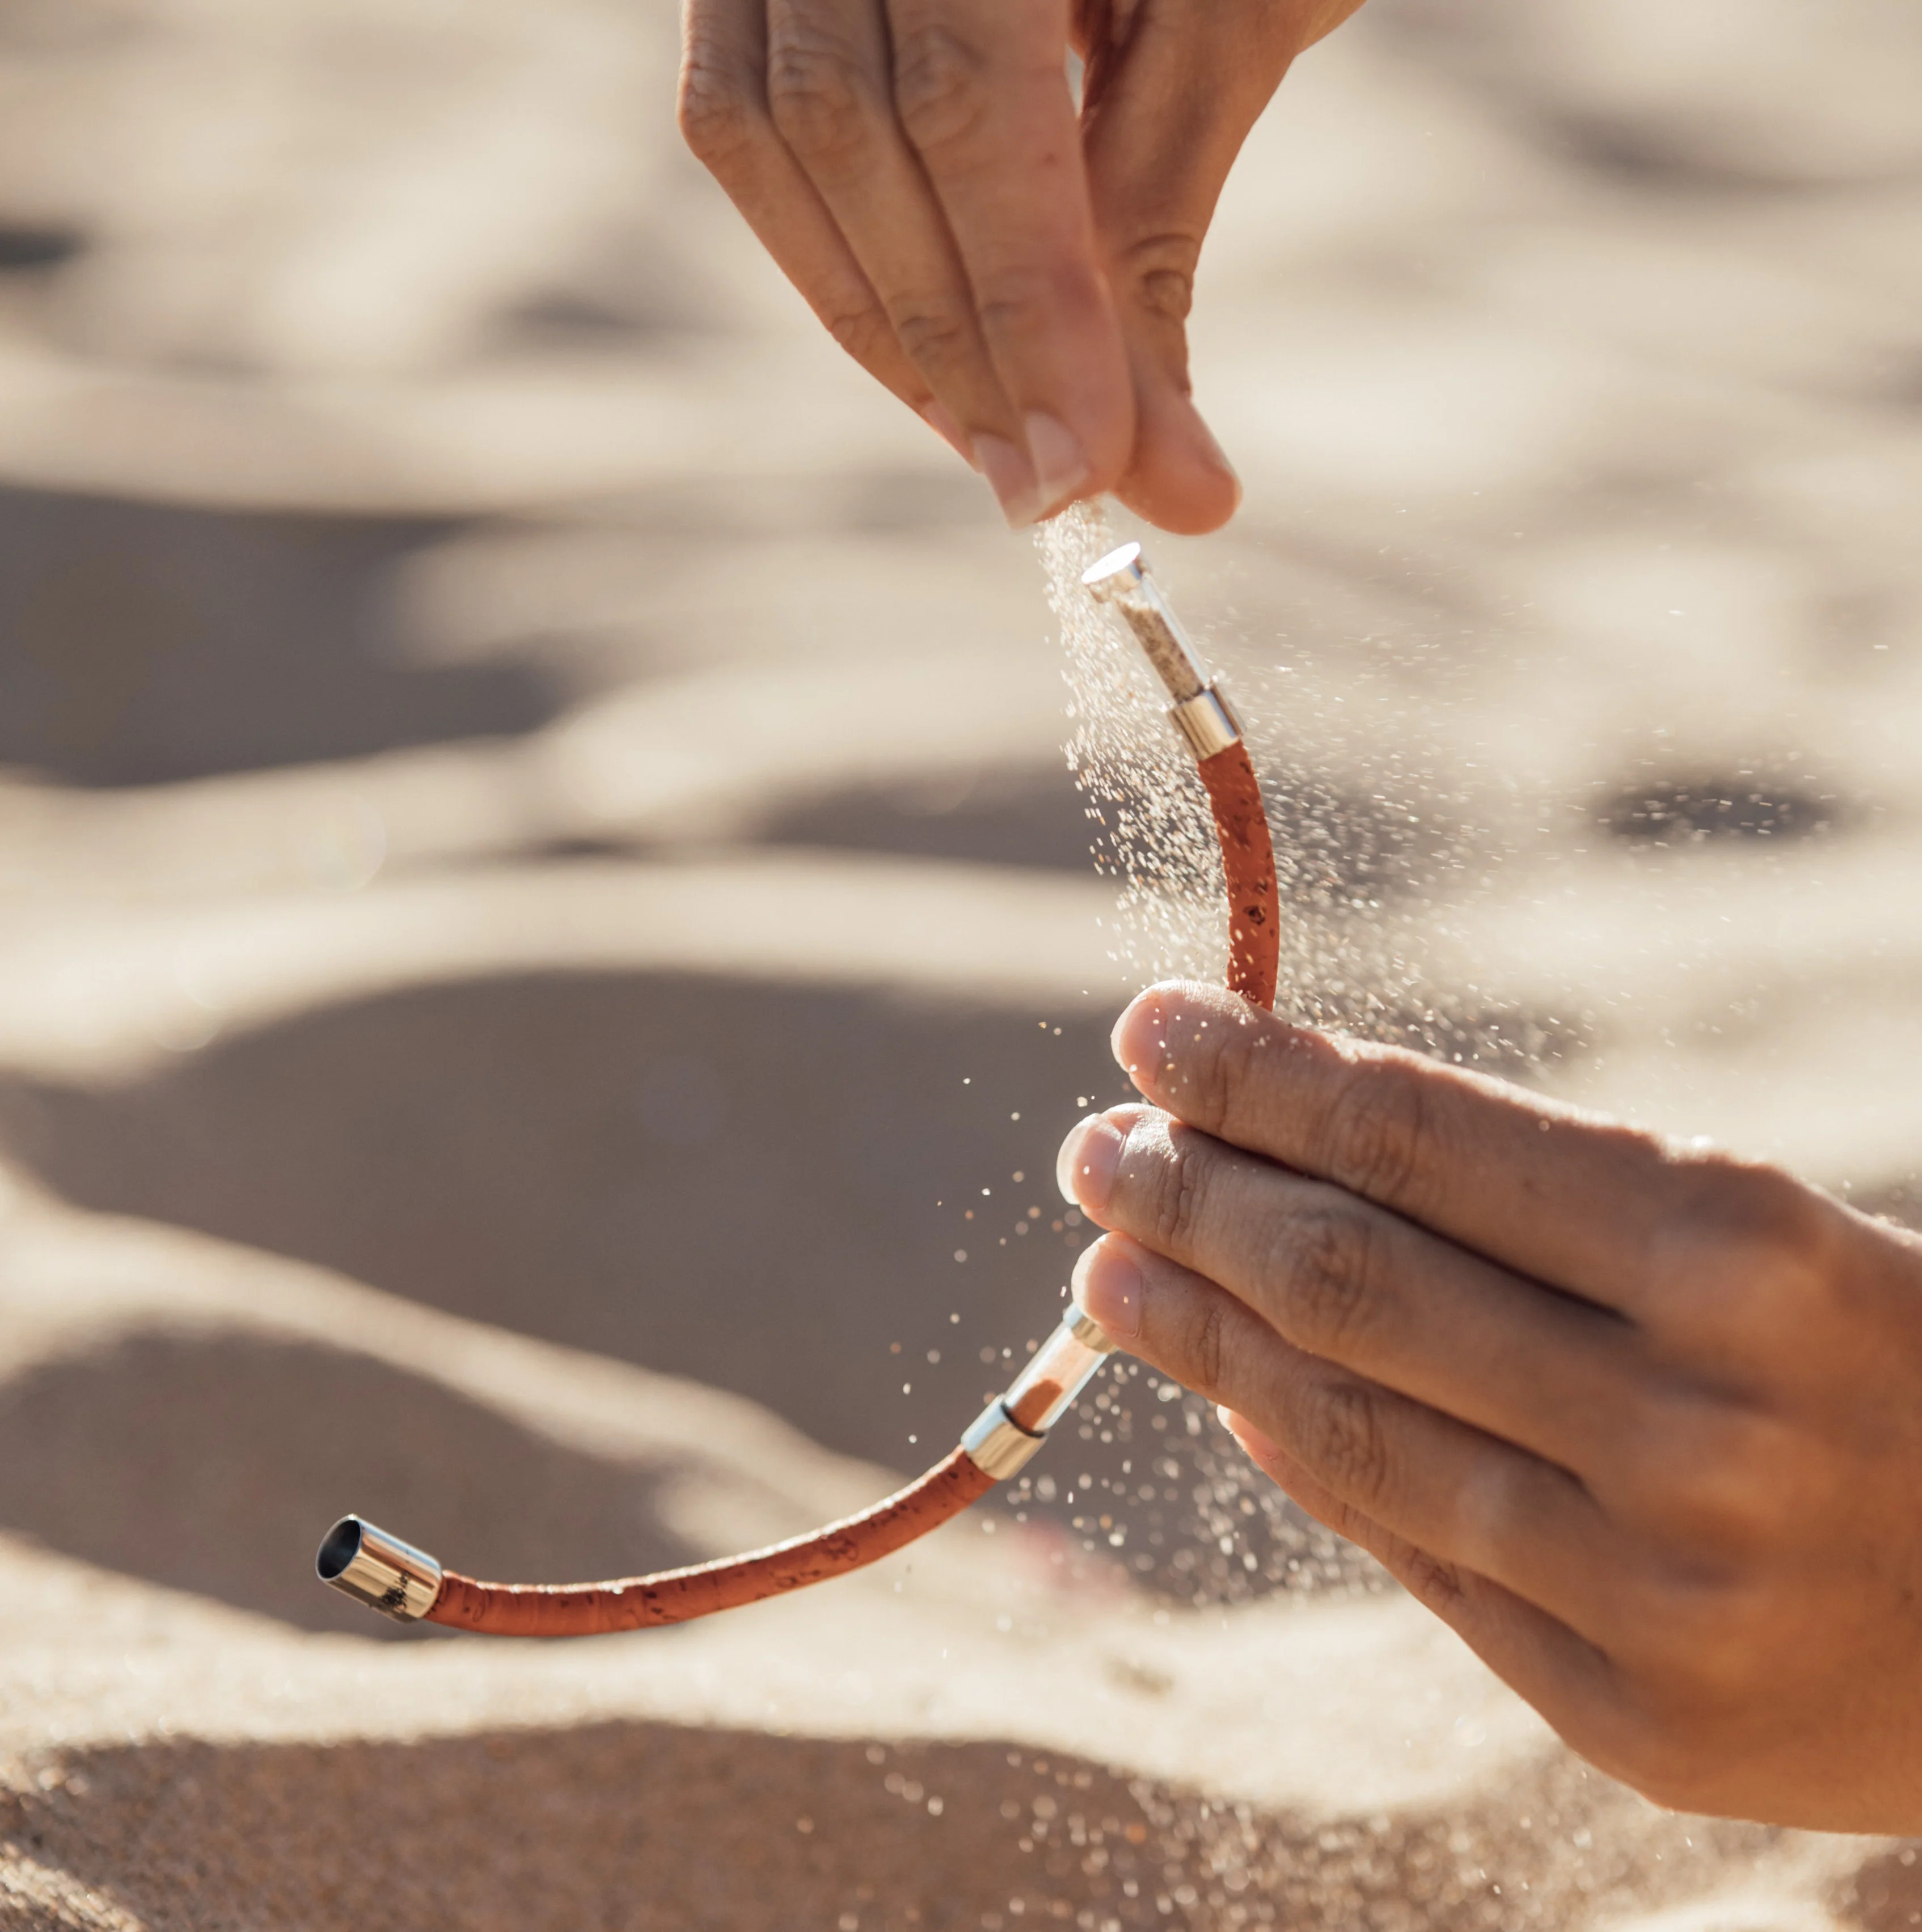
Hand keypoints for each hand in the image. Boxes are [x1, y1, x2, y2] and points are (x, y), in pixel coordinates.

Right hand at [677, 0, 1365, 533]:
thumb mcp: (1243, 1)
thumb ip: (1165, 227)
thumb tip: (1168, 484)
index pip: (966, 97)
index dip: (1024, 306)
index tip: (1088, 472)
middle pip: (841, 127)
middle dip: (950, 341)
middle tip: (1051, 491)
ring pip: (765, 132)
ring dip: (881, 317)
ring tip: (997, 436)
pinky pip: (746, 112)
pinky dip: (837, 245)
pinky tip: (928, 336)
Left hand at [1055, 980, 1921, 1830]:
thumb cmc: (1898, 1372)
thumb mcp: (1765, 1243)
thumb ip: (1545, 1216)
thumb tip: (1292, 1170)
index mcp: (1745, 1252)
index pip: (1419, 1135)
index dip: (1260, 1074)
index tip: (1153, 1027)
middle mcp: (1696, 1421)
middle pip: (1352, 1276)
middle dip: (1194, 1194)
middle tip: (1098, 1145)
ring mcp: (1660, 1588)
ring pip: (1348, 1424)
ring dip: (1198, 1332)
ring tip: (1109, 1264)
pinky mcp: (1636, 1720)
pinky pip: (1415, 1554)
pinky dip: (1303, 1457)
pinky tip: (1225, 1392)